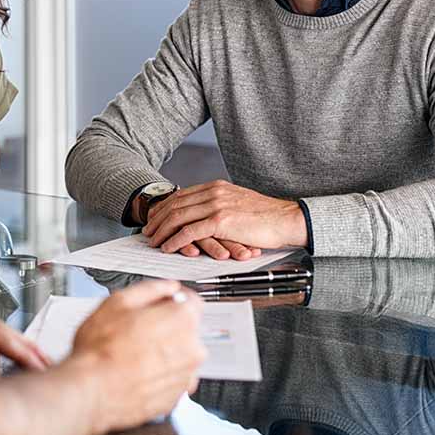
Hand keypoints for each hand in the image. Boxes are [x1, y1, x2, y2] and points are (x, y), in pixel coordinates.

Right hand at [66, 280, 205, 434]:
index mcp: (182, 320)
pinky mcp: (176, 398)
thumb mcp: (118, 302)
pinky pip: (171, 379)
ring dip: (163, 352)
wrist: (92, 392)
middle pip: (186, 330)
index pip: (192, 301)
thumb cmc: (101, 350)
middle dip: (166, 327)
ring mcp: (185, 377)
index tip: (162, 302)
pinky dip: (159, 375)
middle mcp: (192, 349)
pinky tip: (135, 371)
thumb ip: (150, 289)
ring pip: (179, 356)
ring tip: (133, 354)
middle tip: (137, 330)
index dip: (173, 299)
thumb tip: (165, 287)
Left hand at [142, 180, 306, 256]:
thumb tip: (204, 215)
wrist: (287, 219)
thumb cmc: (266, 216)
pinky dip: (175, 240)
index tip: (154, 217)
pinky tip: (168, 247)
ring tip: (153, 241)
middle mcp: (213, 192)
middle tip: (147, 231)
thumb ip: (219, 205)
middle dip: (157, 219)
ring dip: (162, 230)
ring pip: (178, 217)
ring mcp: (216, 205)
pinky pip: (190, 231)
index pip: (181, 195)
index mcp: (216, 187)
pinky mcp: (220, 221)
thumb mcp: (238, 203)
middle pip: (175, 204)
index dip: (164, 207)